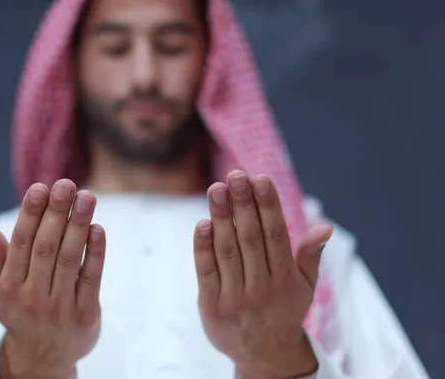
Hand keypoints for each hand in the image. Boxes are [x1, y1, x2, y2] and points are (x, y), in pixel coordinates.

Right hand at [0, 179, 105, 378]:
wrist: (43, 360)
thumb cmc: (20, 314)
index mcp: (8, 288)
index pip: (21, 243)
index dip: (31, 214)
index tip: (40, 187)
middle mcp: (32, 297)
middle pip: (46, 247)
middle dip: (57, 213)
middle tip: (67, 184)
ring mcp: (60, 306)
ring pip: (69, 258)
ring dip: (78, 224)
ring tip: (86, 196)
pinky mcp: (85, 313)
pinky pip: (91, 277)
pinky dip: (95, 251)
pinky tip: (97, 228)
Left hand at [193, 170, 331, 378]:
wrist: (264, 355)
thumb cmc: (284, 309)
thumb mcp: (304, 285)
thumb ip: (309, 254)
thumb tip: (325, 226)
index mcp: (286, 277)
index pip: (276, 234)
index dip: (268, 205)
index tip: (260, 178)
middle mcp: (262, 286)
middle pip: (250, 237)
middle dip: (242, 204)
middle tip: (235, 175)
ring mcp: (236, 296)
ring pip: (228, 250)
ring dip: (221, 217)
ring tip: (216, 189)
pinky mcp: (212, 305)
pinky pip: (207, 271)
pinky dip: (203, 247)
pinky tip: (203, 223)